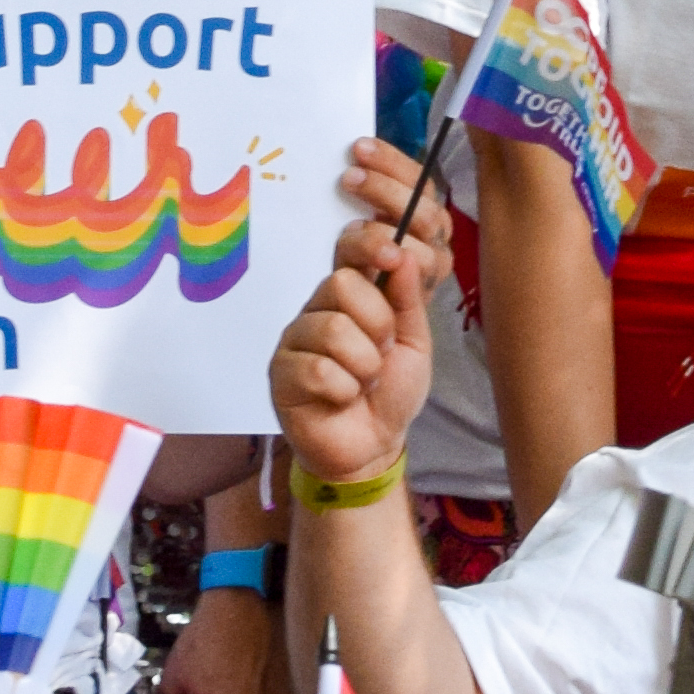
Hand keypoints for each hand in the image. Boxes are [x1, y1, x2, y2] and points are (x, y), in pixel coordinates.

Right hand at [271, 135, 447, 486]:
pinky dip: (344, 390)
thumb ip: (408, 301)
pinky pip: (316, 369)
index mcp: (349, 298)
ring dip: (364, 365)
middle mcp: (317, 310)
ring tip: (363, 383)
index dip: (369, 246)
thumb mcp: (414, 344)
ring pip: (331, 329)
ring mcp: (294, 340)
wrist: (372, 446)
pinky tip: (341, 399)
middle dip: (377, 325)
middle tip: (381, 355)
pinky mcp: (280, 373)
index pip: (348, 252)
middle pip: (340, 284)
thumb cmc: (389, 393)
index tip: (393, 256)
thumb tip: (403, 255)